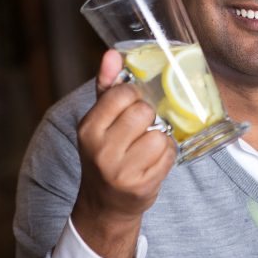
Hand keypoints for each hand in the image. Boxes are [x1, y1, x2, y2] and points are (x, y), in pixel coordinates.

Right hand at [71, 49, 176, 257]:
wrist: (105, 203)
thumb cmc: (106, 153)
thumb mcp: (99, 121)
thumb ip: (107, 86)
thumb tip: (113, 53)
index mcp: (88, 129)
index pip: (123, 94)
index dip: (135, 96)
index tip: (132, 106)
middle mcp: (101, 150)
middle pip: (144, 112)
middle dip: (148, 117)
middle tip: (141, 128)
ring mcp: (121, 171)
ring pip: (160, 134)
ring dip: (160, 138)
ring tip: (146, 146)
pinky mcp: (142, 186)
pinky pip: (169, 155)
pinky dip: (166, 155)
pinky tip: (153, 161)